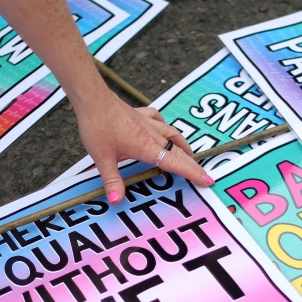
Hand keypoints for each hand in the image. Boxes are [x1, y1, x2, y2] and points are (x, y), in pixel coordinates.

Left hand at [75, 89, 213, 204]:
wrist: (93, 100)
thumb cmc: (98, 127)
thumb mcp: (103, 159)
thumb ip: (112, 181)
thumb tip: (116, 201)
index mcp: (147, 148)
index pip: (176, 163)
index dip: (192, 173)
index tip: (208, 180)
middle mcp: (152, 135)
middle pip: (179, 151)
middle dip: (193, 164)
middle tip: (204, 174)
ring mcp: (148, 122)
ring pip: (173, 134)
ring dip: (183, 145)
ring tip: (189, 154)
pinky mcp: (141, 114)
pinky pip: (159, 120)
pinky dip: (166, 127)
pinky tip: (164, 128)